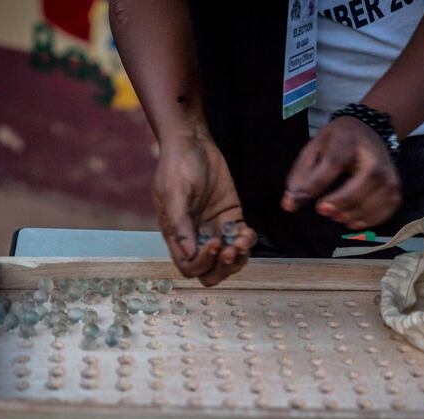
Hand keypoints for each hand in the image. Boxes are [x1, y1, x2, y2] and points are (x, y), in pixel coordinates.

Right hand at [153, 128, 256, 285]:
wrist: (193, 142)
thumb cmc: (177, 165)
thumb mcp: (175, 192)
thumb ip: (180, 224)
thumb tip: (187, 253)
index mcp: (177, 236)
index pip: (189, 266)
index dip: (203, 263)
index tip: (215, 243)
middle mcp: (196, 237)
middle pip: (210, 271)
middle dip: (223, 268)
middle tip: (232, 250)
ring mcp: (215, 228)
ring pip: (228, 260)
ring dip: (239, 257)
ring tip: (243, 239)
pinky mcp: (231, 217)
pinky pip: (241, 240)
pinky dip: (247, 241)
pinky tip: (248, 231)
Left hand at [281, 116, 400, 228]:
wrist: (368, 133)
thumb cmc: (336, 143)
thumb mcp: (313, 149)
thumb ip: (301, 176)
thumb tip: (290, 205)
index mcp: (348, 139)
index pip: (335, 161)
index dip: (317, 183)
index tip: (299, 199)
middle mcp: (375, 155)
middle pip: (366, 179)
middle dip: (342, 200)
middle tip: (322, 210)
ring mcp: (389, 173)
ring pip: (378, 198)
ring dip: (353, 213)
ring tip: (335, 215)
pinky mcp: (395, 189)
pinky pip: (386, 210)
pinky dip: (368, 220)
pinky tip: (351, 220)